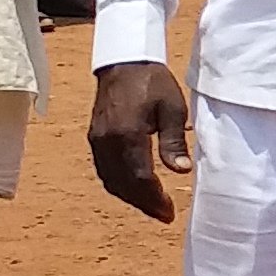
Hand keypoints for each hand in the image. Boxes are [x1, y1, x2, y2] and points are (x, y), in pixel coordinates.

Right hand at [88, 59, 189, 221]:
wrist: (124, 60)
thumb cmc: (153, 82)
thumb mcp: (173, 109)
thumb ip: (173, 142)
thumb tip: (180, 170)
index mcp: (127, 135)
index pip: (139, 178)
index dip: (154, 199)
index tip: (169, 212)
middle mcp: (106, 141)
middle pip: (122, 184)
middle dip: (143, 203)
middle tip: (164, 214)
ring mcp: (97, 140)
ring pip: (110, 179)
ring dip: (130, 196)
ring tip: (152, 205)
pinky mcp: (94, 137)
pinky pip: (104, 169)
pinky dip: (119, 183)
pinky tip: (135, 187)